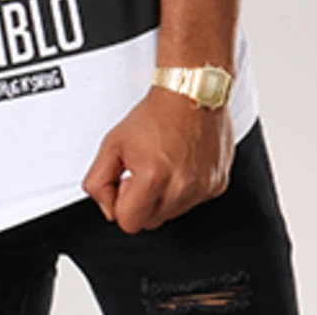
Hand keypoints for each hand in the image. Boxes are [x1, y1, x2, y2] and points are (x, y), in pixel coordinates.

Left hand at [81, 88, 233, 231]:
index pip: (128, 223)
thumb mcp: (112, 142)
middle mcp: (182, 188)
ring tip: (162, 163)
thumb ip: (98, 179)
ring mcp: (203, 188)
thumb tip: (105, 204)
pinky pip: (194, 201)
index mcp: (154, 178)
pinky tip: (179, 162)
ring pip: (173, 213)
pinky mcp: (218, 184)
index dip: (120, 203)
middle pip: (150, 222)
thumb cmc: (156, 113)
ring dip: (163, 195)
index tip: (124, 182)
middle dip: (141, 201)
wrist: (190, 92)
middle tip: (142, 170)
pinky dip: (184, 188)